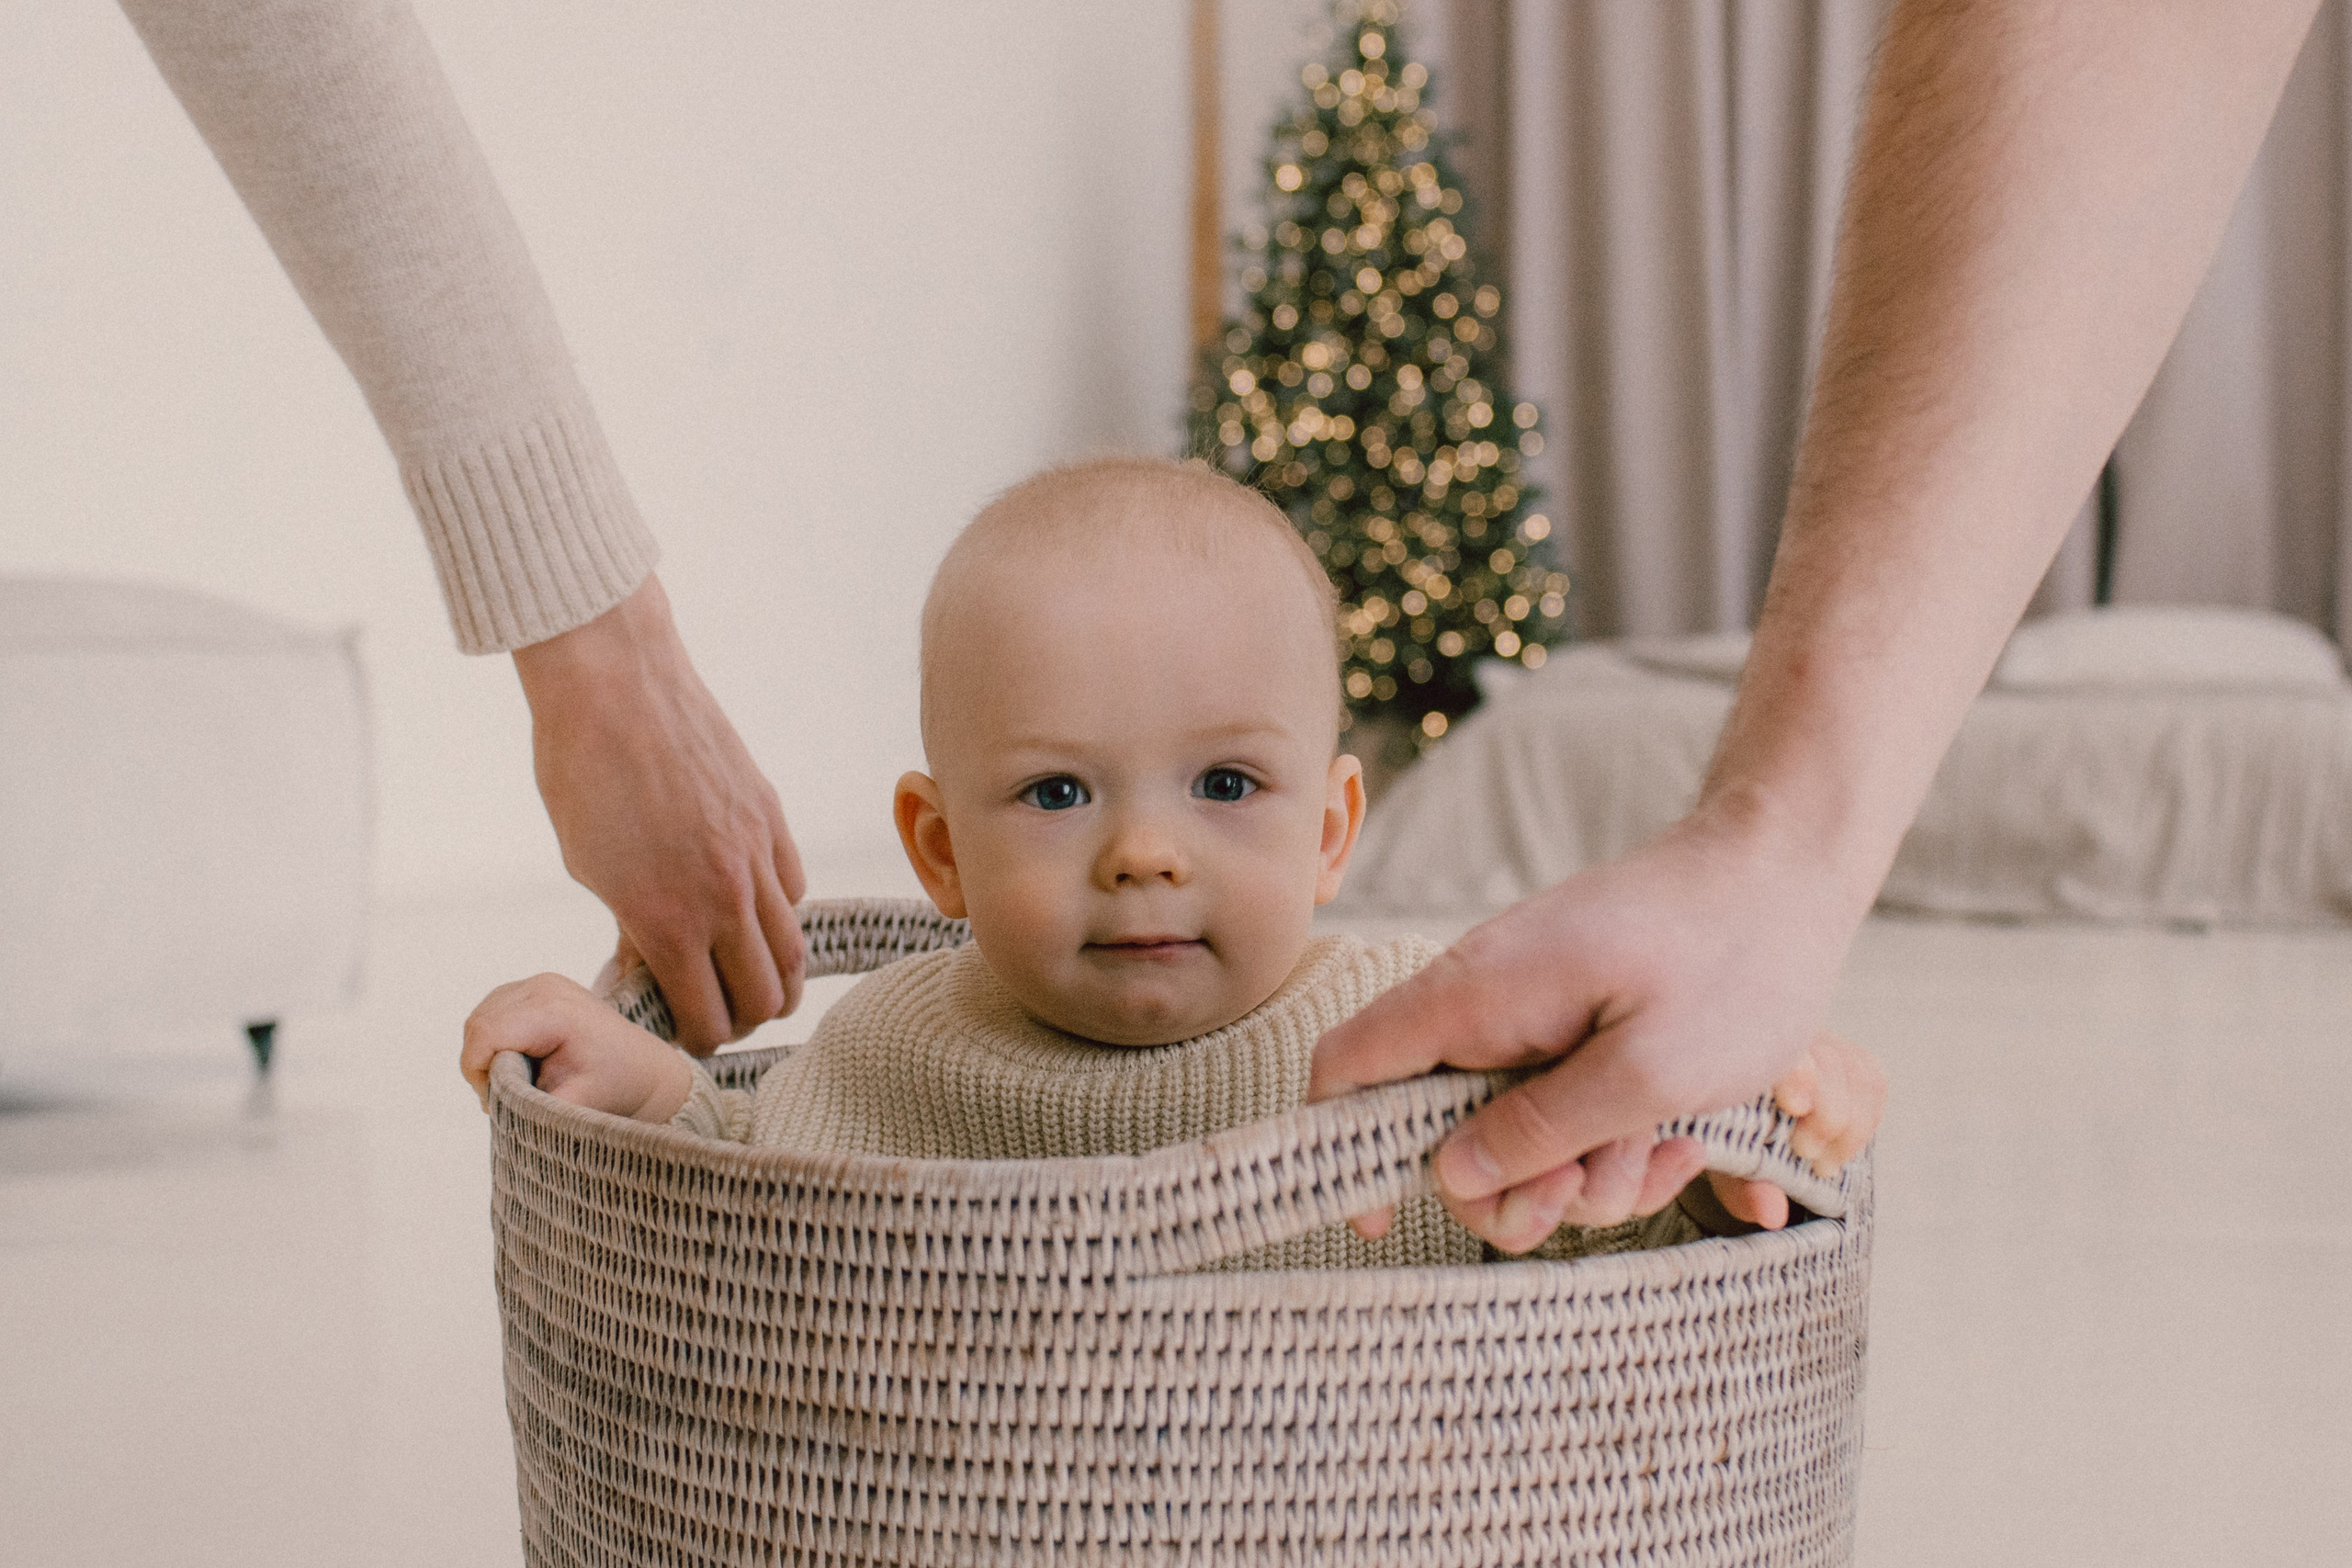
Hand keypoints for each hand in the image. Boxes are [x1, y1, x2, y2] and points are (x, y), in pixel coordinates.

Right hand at [460, 972, 695, 1120]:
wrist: (642, 1068)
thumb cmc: (613, 1087)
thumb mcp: (572, 1106)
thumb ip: (528, 1104)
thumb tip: (491, 1102)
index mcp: (554, 1013)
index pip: (485, 1035)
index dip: (478, 1072)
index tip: (495, 1101)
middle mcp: (545, 987)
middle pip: (479, 1024)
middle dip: (481, 1065)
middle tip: (505, 1095)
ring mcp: (541, 982)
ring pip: (481, 1018)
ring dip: (486, 1052)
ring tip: (516, 1078)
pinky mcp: (538, 986)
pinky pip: (494, 1011)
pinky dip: (496, 1039)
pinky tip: (520, 1059)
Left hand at [513, 576, 805, 1051]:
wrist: (614, 683)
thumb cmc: (581, 771)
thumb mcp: (590, 867)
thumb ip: (632, 925)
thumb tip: (652, 967)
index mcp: (667, 921)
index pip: (708, 1018)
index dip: (697, 1039)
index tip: (684, 1032)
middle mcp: (725, 897)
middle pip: (765, 997)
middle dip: (742, 1020)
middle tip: (719, 1014)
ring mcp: (757, 856)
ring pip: (792, 950)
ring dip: (774, 977)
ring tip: (750, 978)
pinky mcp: (772, 818)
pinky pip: (794, 889)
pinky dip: (778, 913)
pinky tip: (750, 907)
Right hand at [1309, 800, 1864, 1252]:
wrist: (1787, 870)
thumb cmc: (1734, 959)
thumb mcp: (1649, 1071)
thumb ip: (1543, 1130)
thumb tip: (1451, 1177)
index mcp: (1476, 997)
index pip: (1347, 1064)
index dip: (1340, 1147)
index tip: (1383, 1217)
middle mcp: (1482, 1002)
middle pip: (1432, 1126)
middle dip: (1509, 1188)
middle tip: (1589, 1193)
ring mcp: (1526, 1013)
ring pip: (1508, 1131)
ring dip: (1582, 1172)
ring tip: (1668, 1151)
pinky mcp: (1569, 1025)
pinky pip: (1559, 1107)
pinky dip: (1608, 1141)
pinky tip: (1678, 1137)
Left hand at [1704, 1028, 1886, 1230]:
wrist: (1731, 1119)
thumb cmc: (1722, 1143)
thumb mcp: (1726, 1170)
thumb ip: (1745, 1189)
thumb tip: (1773, 1214)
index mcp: (1740, 1051)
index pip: (1777, 1048)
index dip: (1796, 1071)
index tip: (1795, 1107)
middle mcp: (1781, 1038)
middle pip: (1827, 1058)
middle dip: (1828, 1113)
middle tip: (1807, 1154)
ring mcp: (1815, 1043)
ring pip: (1856, 1069)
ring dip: (1852, 1123)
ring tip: (1824, 1161)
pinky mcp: (1844, 1056)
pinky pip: (1872, 1077)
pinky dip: (1867, 1116)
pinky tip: (1842, 1146)